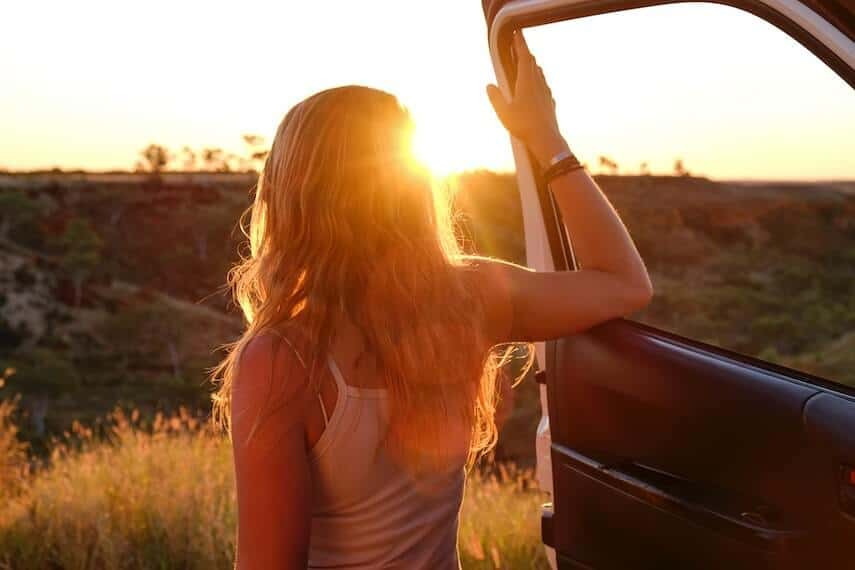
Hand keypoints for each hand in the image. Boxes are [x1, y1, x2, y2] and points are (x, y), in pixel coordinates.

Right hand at [487, 32, 569, 164]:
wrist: (546, 139)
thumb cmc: (524, 126)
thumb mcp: (504, 112)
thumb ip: (495, 98)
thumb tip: (489, 86)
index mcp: (527, 82)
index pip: (524, 57)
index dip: (520, 44)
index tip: (517, 34)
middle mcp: (538, 84)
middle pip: (533, 63)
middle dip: (525, 53)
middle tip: (519, 46)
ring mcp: (546, 93)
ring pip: (540, 73)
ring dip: (533, 65)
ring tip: (527, 63)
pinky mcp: (550, 102)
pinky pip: (544, 86)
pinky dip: (538, 80)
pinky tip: (537, 86)